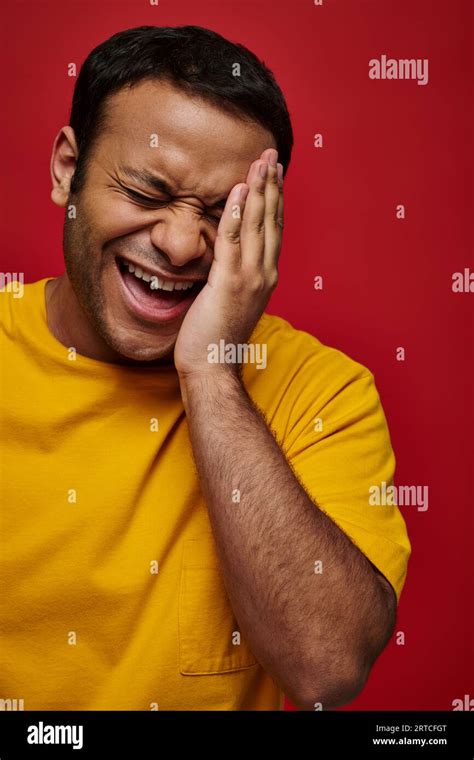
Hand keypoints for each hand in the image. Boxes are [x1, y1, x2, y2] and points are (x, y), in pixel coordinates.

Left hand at [174, 148, 283, 379]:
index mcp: (265, 277)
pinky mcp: (229, 282)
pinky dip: (237, 212)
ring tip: (260, 162)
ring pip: (256, 225)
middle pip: (271, 221)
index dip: (274, 200)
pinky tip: (239, 189)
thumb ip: (233, 276)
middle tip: (271, 155)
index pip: (272, 230)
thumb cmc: (216, 339)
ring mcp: (250, 278)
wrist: (213, 367)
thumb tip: (225, 259)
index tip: (273, 174)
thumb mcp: (230, 301)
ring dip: (259, 190)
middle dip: (272, 186)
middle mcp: (264, 274)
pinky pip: (233, 239)